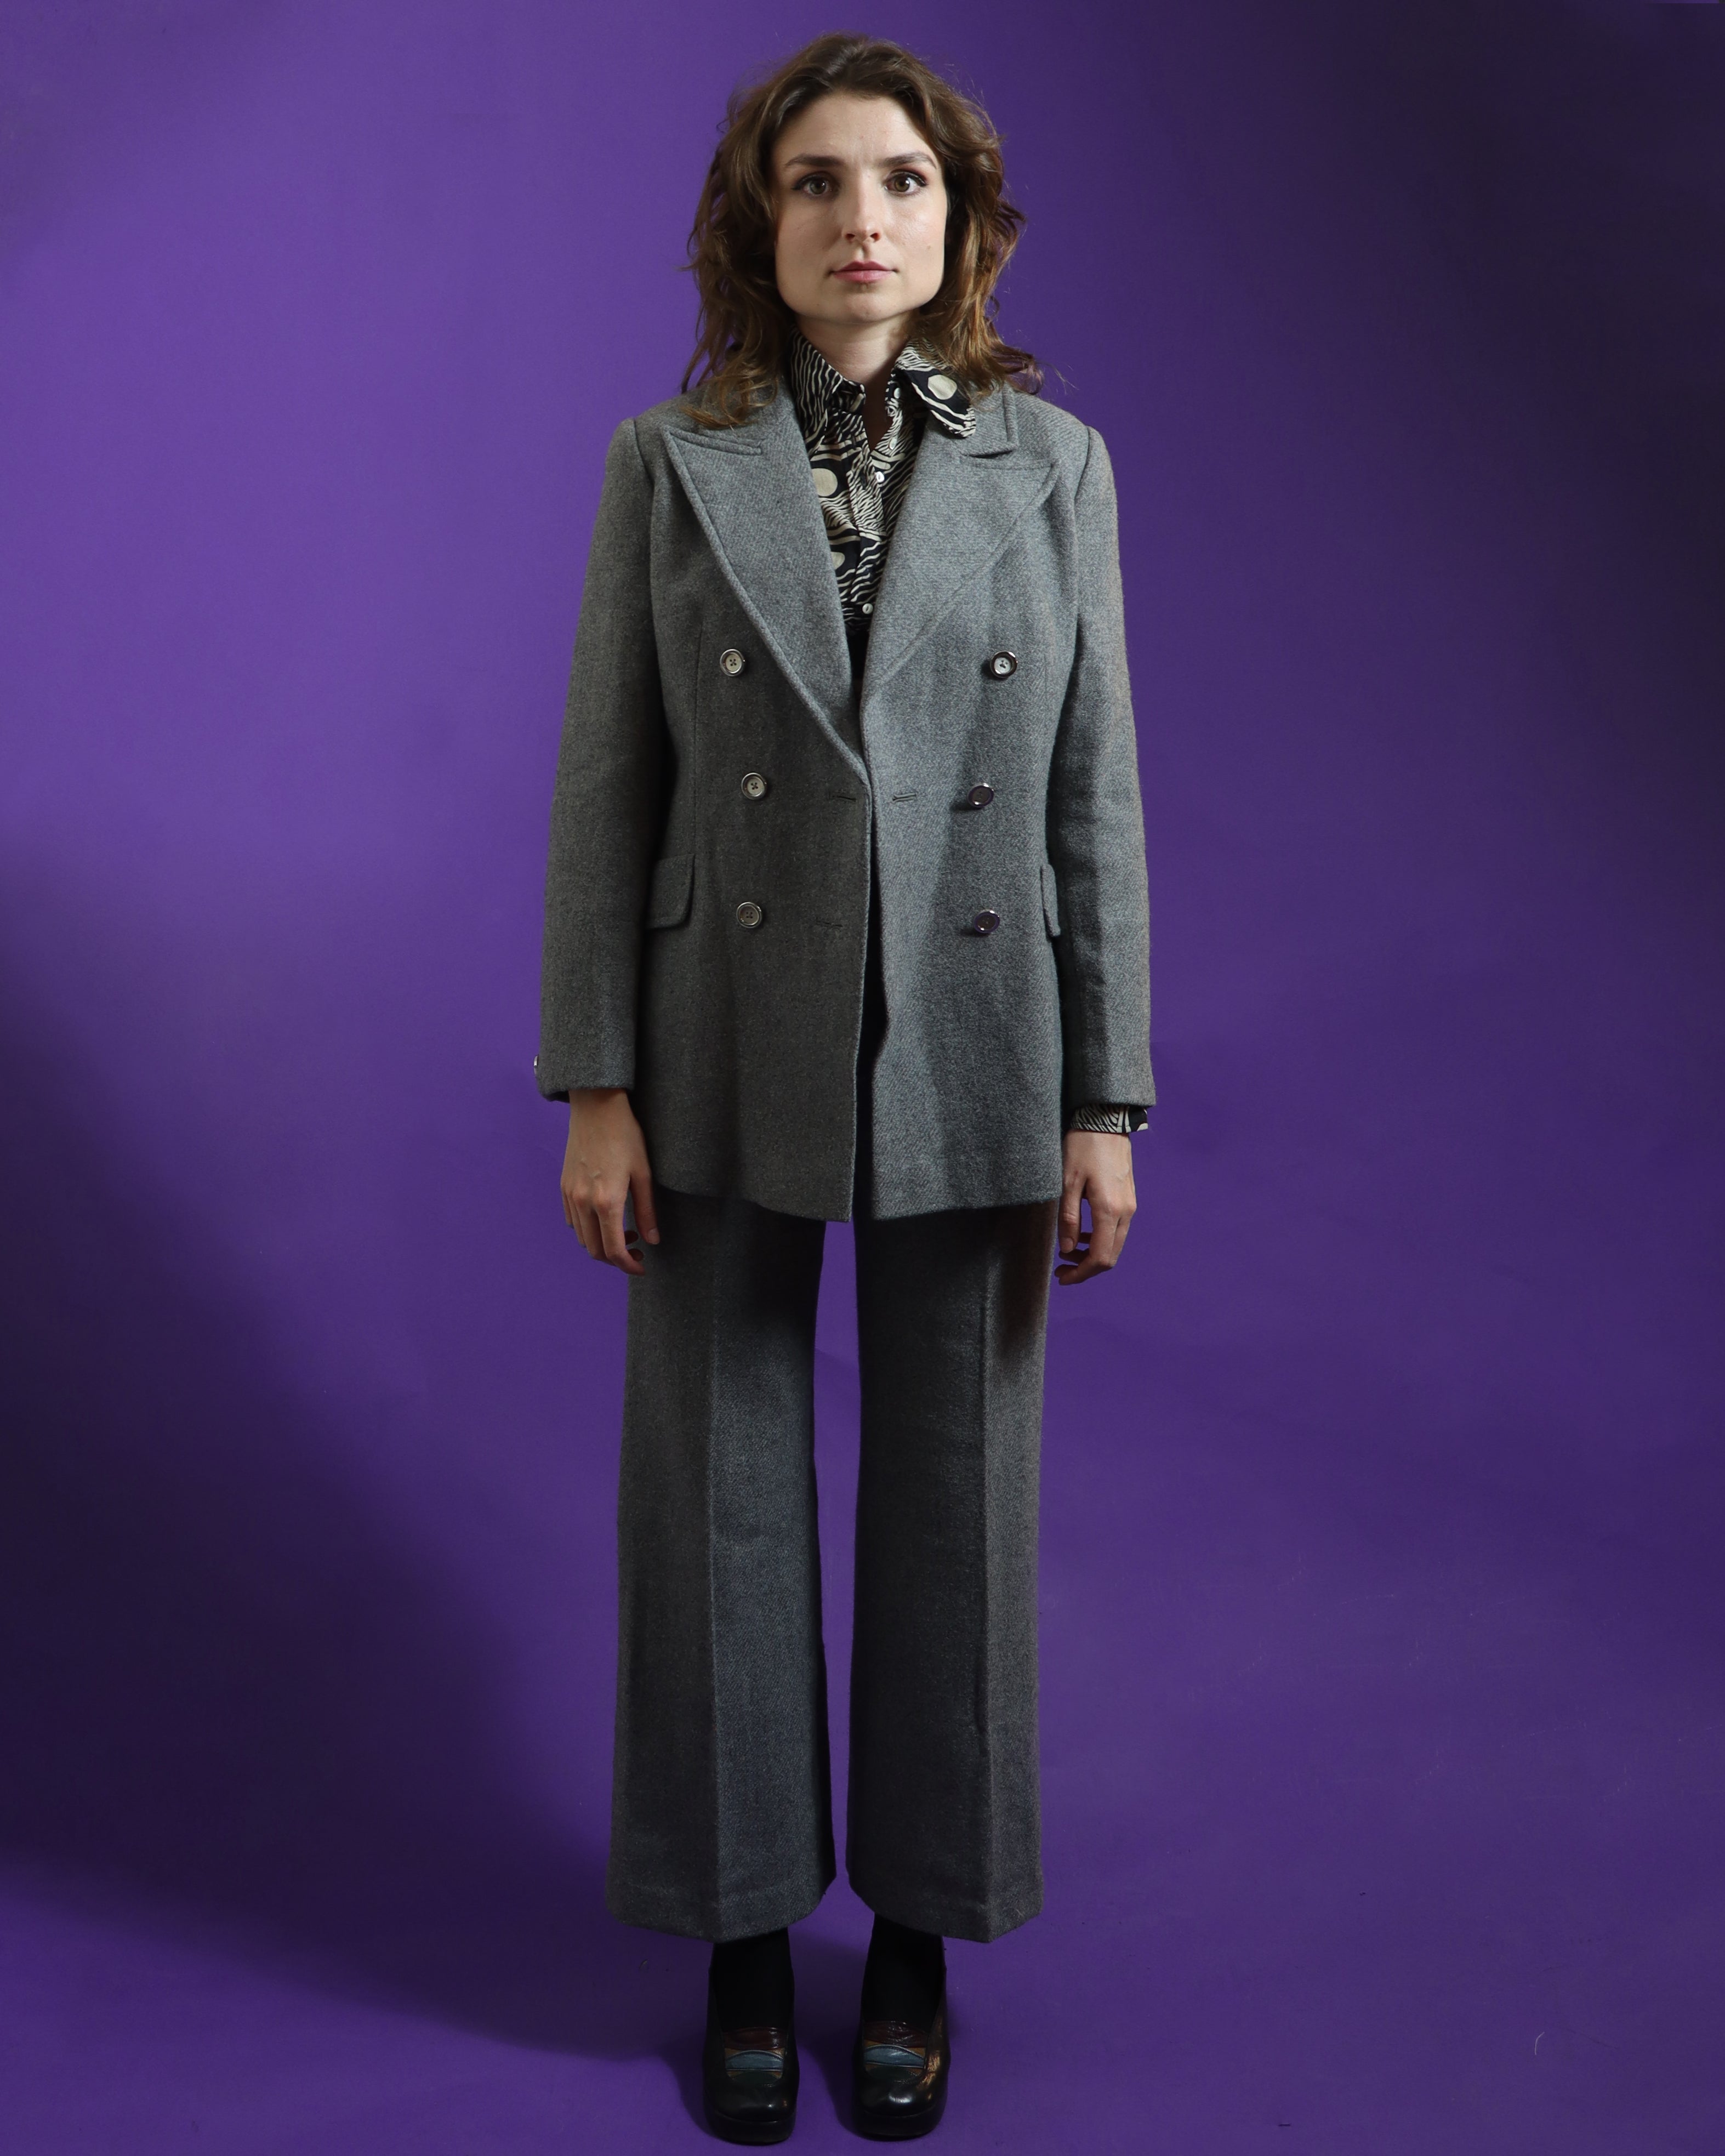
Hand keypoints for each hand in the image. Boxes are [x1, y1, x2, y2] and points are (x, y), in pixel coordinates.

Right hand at [561, 1089, 658, 1275]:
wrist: (596, 1108)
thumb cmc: (626, 1137)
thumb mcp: (644, 1174)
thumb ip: (647, 1211)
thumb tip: (652, 1240)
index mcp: (606, 1202)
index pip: (614, 1251)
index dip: (628, 1266)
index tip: (642, 1267)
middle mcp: (583, 1202)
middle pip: (595, 1251)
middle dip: (616, 1259)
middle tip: (636, 1250)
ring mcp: (570, 1195)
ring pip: (582, 1239)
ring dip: (602, 1245)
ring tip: (624, 1232)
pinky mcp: (563, 1187)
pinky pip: (573, 1221)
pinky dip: (588, 1230)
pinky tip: (605, 1217)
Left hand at [1055, 1130, 1135, 1285]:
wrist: (1105, 1121)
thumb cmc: (1082, 1146)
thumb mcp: (1066, 1182)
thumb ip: (1068, 1219)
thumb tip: (1067, 1250)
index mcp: (1109, 1209)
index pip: (1100, 1257)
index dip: (1081, 1274)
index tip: (1061, 1277)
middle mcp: (1125, 1211)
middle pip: (1110, 1256)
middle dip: (1086, 1268)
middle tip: (1061, 1269)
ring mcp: (1130, 1205)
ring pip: (1115, 1244)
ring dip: (1093, 1254)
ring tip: (1068, 1252)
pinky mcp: (1128, 1198)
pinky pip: (1117, 1230)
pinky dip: (1100, 1240)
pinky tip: (1082, 1234)